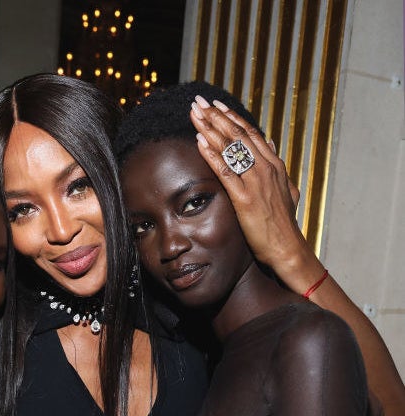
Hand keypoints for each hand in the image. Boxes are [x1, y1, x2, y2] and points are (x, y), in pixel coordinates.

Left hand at [189, 96, 322, 286]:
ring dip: (210, 127)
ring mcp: (256, 182)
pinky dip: (212, 154)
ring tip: (194, 114)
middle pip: (237, 134)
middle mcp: (266, 169)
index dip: (231, 117)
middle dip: (215, 116)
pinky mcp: (245, 198)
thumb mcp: (284, 189)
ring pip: (231, 147)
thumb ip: (276, 166)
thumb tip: (272, 143)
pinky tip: (199, 141)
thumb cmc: (282, 223)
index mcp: (274, 165)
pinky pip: (226, 171)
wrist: (286, 248)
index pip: (250, 134)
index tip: (215, 105)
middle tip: (198, 101)